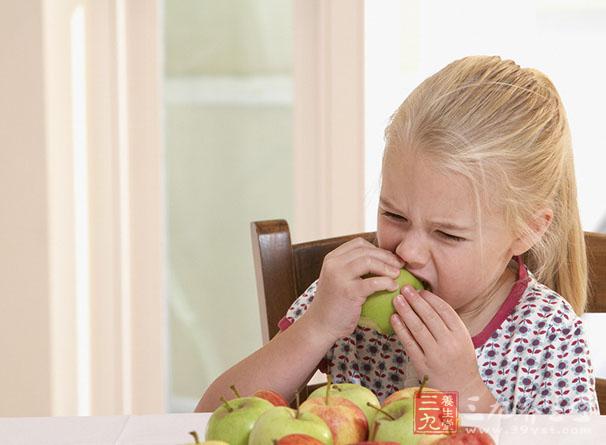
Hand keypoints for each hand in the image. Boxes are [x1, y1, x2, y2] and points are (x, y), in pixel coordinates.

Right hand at [303, 237, 403, 341]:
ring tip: (398, 274)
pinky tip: (393, 287)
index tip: (389, 258)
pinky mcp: (348, 291)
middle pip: (365, 250)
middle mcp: (333, 264)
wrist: (320, 325)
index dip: (377, 248)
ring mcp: (339, 276)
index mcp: (332, 258)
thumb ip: (352, 268)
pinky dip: (387, 282)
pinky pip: (373, 282)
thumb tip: (381, 260)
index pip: (358, 243)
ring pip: (369, 261)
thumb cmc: (334, 304)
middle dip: (386, 256)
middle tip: (400, 265)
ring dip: (387, 266)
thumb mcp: (338, 280)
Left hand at [390, 285, 484, 401]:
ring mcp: (435, 355)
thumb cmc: (459, 360)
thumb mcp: (462, 339)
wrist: (462, 389)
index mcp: (461, 334)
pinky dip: (400, 329)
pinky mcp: (422, 364)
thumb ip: (448, 323)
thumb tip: (427, 301)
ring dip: (405, 311)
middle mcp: (449, 343)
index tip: (420, 291)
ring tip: (397, 299)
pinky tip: (394, 318)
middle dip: (415, 300)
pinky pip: (409, 343)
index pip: (445, 310)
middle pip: (430, 316)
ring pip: (418, 328)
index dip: (431, 299)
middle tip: (404, 288)